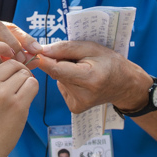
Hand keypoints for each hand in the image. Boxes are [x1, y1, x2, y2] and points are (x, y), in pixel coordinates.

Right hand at [0, 41, 37, 156]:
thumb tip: (13, 58)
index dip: (2, 45)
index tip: (9, 53)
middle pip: (12, 63)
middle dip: (18, 72)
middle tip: (17, 87)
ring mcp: (1, 94)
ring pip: (24, 74)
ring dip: (26, 83)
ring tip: (17, 98)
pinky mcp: (17, 105)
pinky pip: (33, 85)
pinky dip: (32, 90)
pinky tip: (24, 102)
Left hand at [32, 41, 146, 113]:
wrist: (125, 85)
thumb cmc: (110, 63)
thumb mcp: (92, 48)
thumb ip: (66, 48)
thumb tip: (42, 51)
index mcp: (90, 78)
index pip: (58, 69)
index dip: (43, 60)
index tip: (32, 53)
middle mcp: (83, 95)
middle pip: (57, 73)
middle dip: (58, 61)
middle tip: (76, 57)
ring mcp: (78, 104)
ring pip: (58, 79)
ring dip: (64, 71)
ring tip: (83, 69)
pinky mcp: (75, 108)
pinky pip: (62, 87)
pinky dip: (67, 80)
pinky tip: (82, 80)